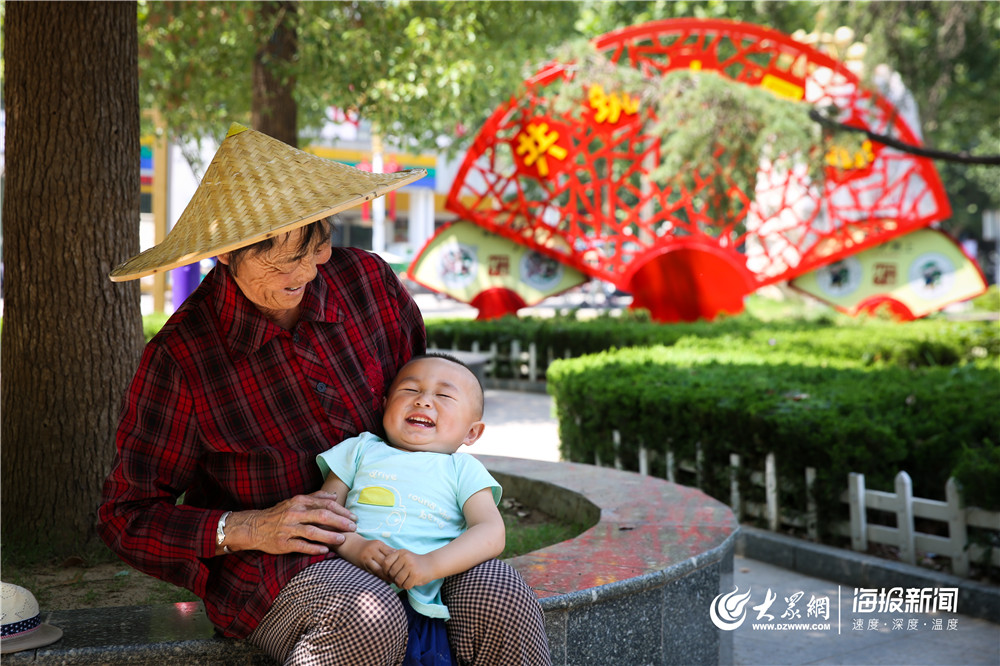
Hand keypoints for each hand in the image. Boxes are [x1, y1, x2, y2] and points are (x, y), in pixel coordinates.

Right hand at [224, 491, 356, 555]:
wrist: (254, 527)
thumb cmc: (279, 514)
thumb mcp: (295, 501)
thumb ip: (315, 498)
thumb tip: (334, 496)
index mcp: (299, 501)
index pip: (325, 504)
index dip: (341, 510)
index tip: (353, 517)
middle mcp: (294, 513)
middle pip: (322, 516)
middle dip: (340, 522)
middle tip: (353, 527)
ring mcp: (288, 528)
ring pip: (312, 532)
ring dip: (329, 536)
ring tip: (342, 539)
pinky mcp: (283, 543)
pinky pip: (301, 545)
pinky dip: (313, 548)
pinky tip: (325, 550)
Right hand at [343, 538, 396, 580]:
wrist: (350, 545)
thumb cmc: (368, 546)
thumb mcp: (377, 545)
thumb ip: (387, 551)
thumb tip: (400, 559)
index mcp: (378, 544)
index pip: (391, 553)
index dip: (398, 561)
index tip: (404, 567)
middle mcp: (372, 550)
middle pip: (386, 562)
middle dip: (393, 570)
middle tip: (401, 576)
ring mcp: (367, 558)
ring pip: (380, 569)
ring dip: (387, 576)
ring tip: (394, 581)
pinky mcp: (362, 565)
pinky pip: (373, 573)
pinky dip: (380, 577)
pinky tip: (385, 580)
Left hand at [383, 549, 435, 589]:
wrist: (432, 564)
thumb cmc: (415, 563)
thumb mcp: (404, 557)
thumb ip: (393, 562)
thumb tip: (380, 573)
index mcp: (400, 552)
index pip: (385, 563)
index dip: (386, 571)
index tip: (391, 574)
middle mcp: (405, 557)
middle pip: (391, 573)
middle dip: (394, 579)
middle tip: (400, 579)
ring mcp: (411, 566)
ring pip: (397, 580)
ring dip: (400, 584)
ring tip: (405, 581)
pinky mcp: (416, 575)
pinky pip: (405, 585)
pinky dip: (406, 586)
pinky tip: (410, 583)